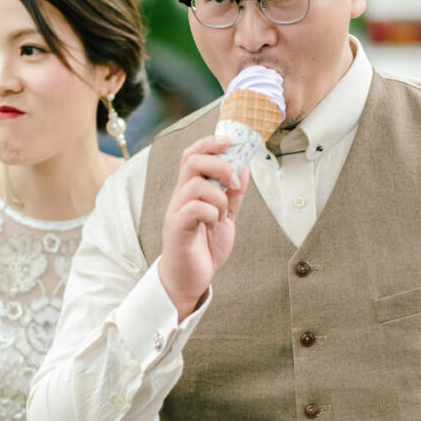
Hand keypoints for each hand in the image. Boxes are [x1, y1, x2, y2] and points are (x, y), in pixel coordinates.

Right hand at [158, 136, 248, 319]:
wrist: (189, 280)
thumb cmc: (204, 247)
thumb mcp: (225, 216)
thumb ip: (233, 193)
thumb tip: (244, 167)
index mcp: (191, 190)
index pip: (193, 154)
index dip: (209, 142)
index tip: (229, 140)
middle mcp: (180, 196)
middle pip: (192, 160)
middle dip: (219, 164)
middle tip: (234, 182)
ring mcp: (177, 211)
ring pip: (196, 184)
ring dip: (219, 195)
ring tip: (223, 213)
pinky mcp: (177, 229)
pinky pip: (195, 209)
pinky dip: (212, 213)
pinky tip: (214, 225)